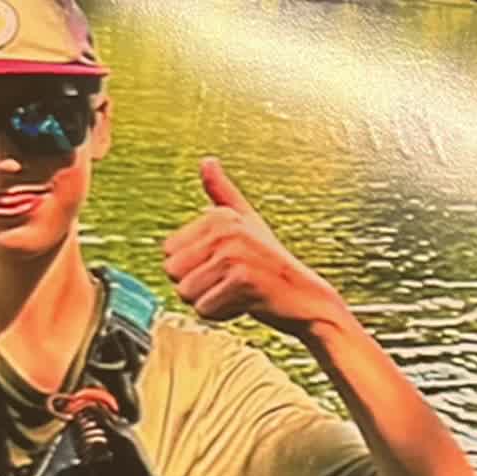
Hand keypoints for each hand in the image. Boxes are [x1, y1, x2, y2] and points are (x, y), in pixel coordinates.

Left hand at [161, 158, 348, 342]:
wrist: (308, 300)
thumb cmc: (273, 265)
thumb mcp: (247, 223)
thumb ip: (222, 193)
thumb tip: (206, 160)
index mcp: (219, 215)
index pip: (168, 252)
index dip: (192, 268)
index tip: (225, 266)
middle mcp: (225, 229)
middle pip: (172, 272)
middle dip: (197, 287)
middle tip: (230, 282)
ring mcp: (234, 253)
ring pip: (186, 293)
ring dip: (211, 301)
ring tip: (238, 293)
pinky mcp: (242, 280)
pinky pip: (205, 309)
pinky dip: (223, 314)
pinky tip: (247, 304)